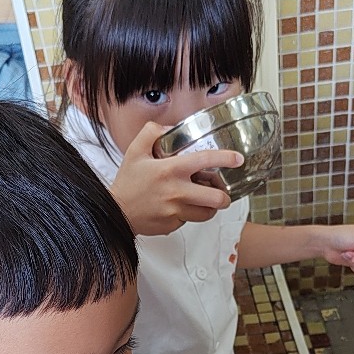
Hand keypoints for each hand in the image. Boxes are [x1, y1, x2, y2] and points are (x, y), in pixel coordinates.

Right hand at [111, 122, 243, 235]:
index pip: (206, 161)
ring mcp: (176, 211)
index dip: (226, 159)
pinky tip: (183, 208)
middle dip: (224, 195)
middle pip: (216, 198)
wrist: (115, 212)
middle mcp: (177, 192)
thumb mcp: (134, 151)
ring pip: (207, 213)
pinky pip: (190, 221)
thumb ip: (151, 133)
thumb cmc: (127, 183)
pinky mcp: (173, 225)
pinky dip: (191, 215)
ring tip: (206, 202)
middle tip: (222, 192)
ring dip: (211, 207)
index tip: (238, 159)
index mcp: (171, 170)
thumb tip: (168, 128)